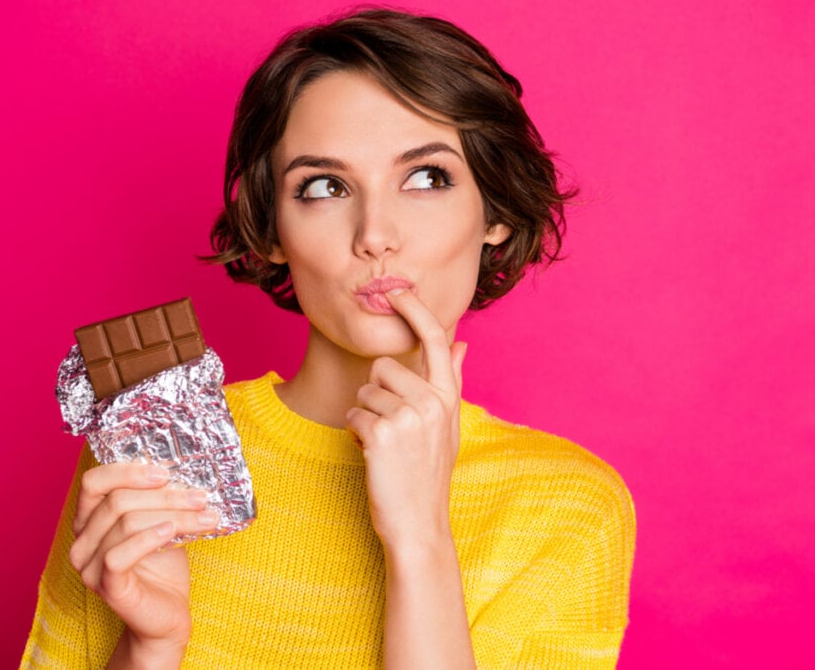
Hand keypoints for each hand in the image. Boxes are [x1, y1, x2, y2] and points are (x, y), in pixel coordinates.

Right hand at [69, 462, 219, 657]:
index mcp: (90, 519)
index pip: (94, 481)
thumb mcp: (161, 522)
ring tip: (204, 514)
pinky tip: (172, 532)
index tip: (165, 472)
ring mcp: (89, 565)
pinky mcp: (105, 586)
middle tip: (200, 496)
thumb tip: (181, 467)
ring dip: (172, 514)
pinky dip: (149, 538)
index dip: (128, 470)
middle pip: (117, 500)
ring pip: (126, 523)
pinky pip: (119, 555)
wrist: (169, 614)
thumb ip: (158, 498)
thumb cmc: (163, 566)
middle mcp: (82, 541)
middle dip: (165, 495)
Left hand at [345, 288, 465, 550]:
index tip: (397, 291)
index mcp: (449, 397)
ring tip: (385, 447)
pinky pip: (353, 416)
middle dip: (376, 394)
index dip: (415, 310)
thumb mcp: (448, 425)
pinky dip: (356, 436)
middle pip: (383, 367)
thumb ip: (453, 380)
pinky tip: (372, 457)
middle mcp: (432, 402)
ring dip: (366, 418)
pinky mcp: (381, 435)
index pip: (435, 339)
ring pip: (364, 393)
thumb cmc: (428, 473)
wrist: (419, 524)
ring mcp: (407, 418)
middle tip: (391, 429)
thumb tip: (461, 342)